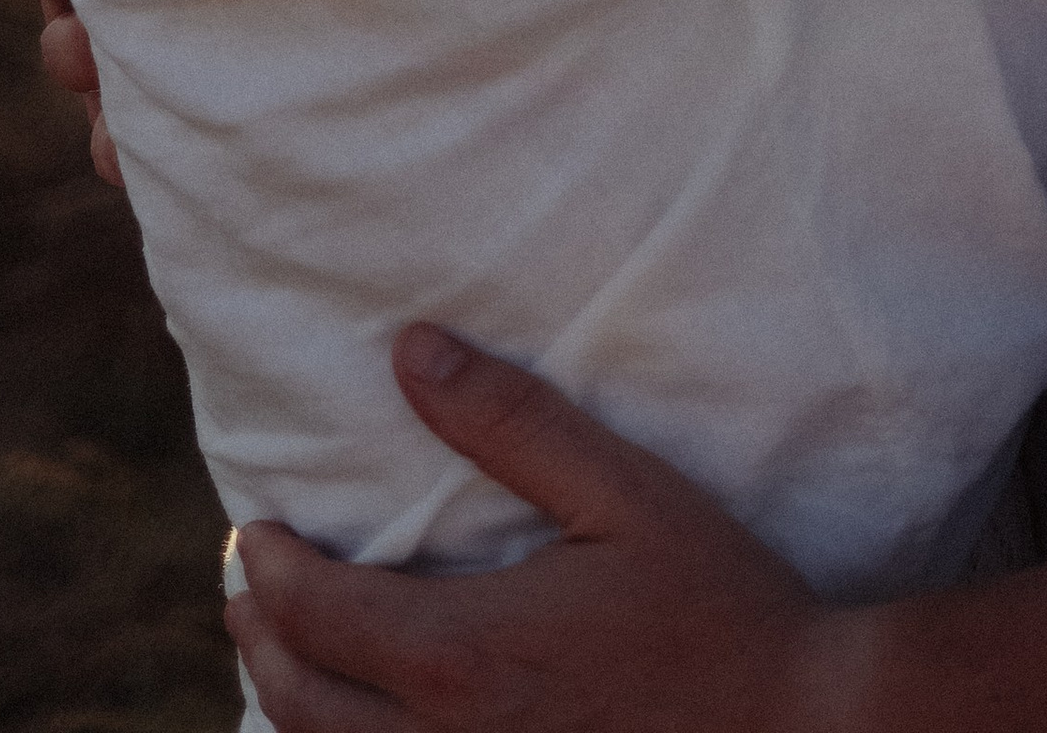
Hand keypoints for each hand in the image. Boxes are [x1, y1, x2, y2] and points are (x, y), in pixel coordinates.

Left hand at [227, 326, 849, 732]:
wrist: (797, 729)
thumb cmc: (716, 606)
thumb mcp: (622, 493)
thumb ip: (511, 421)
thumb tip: (410, 351)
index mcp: (463, 655)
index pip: (314, 614)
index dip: (267, 568)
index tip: (256, 527)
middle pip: (302, 700)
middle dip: (259, 636)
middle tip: (248, 585)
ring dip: (291, 702)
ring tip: (282, 649)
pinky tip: (362, 723)